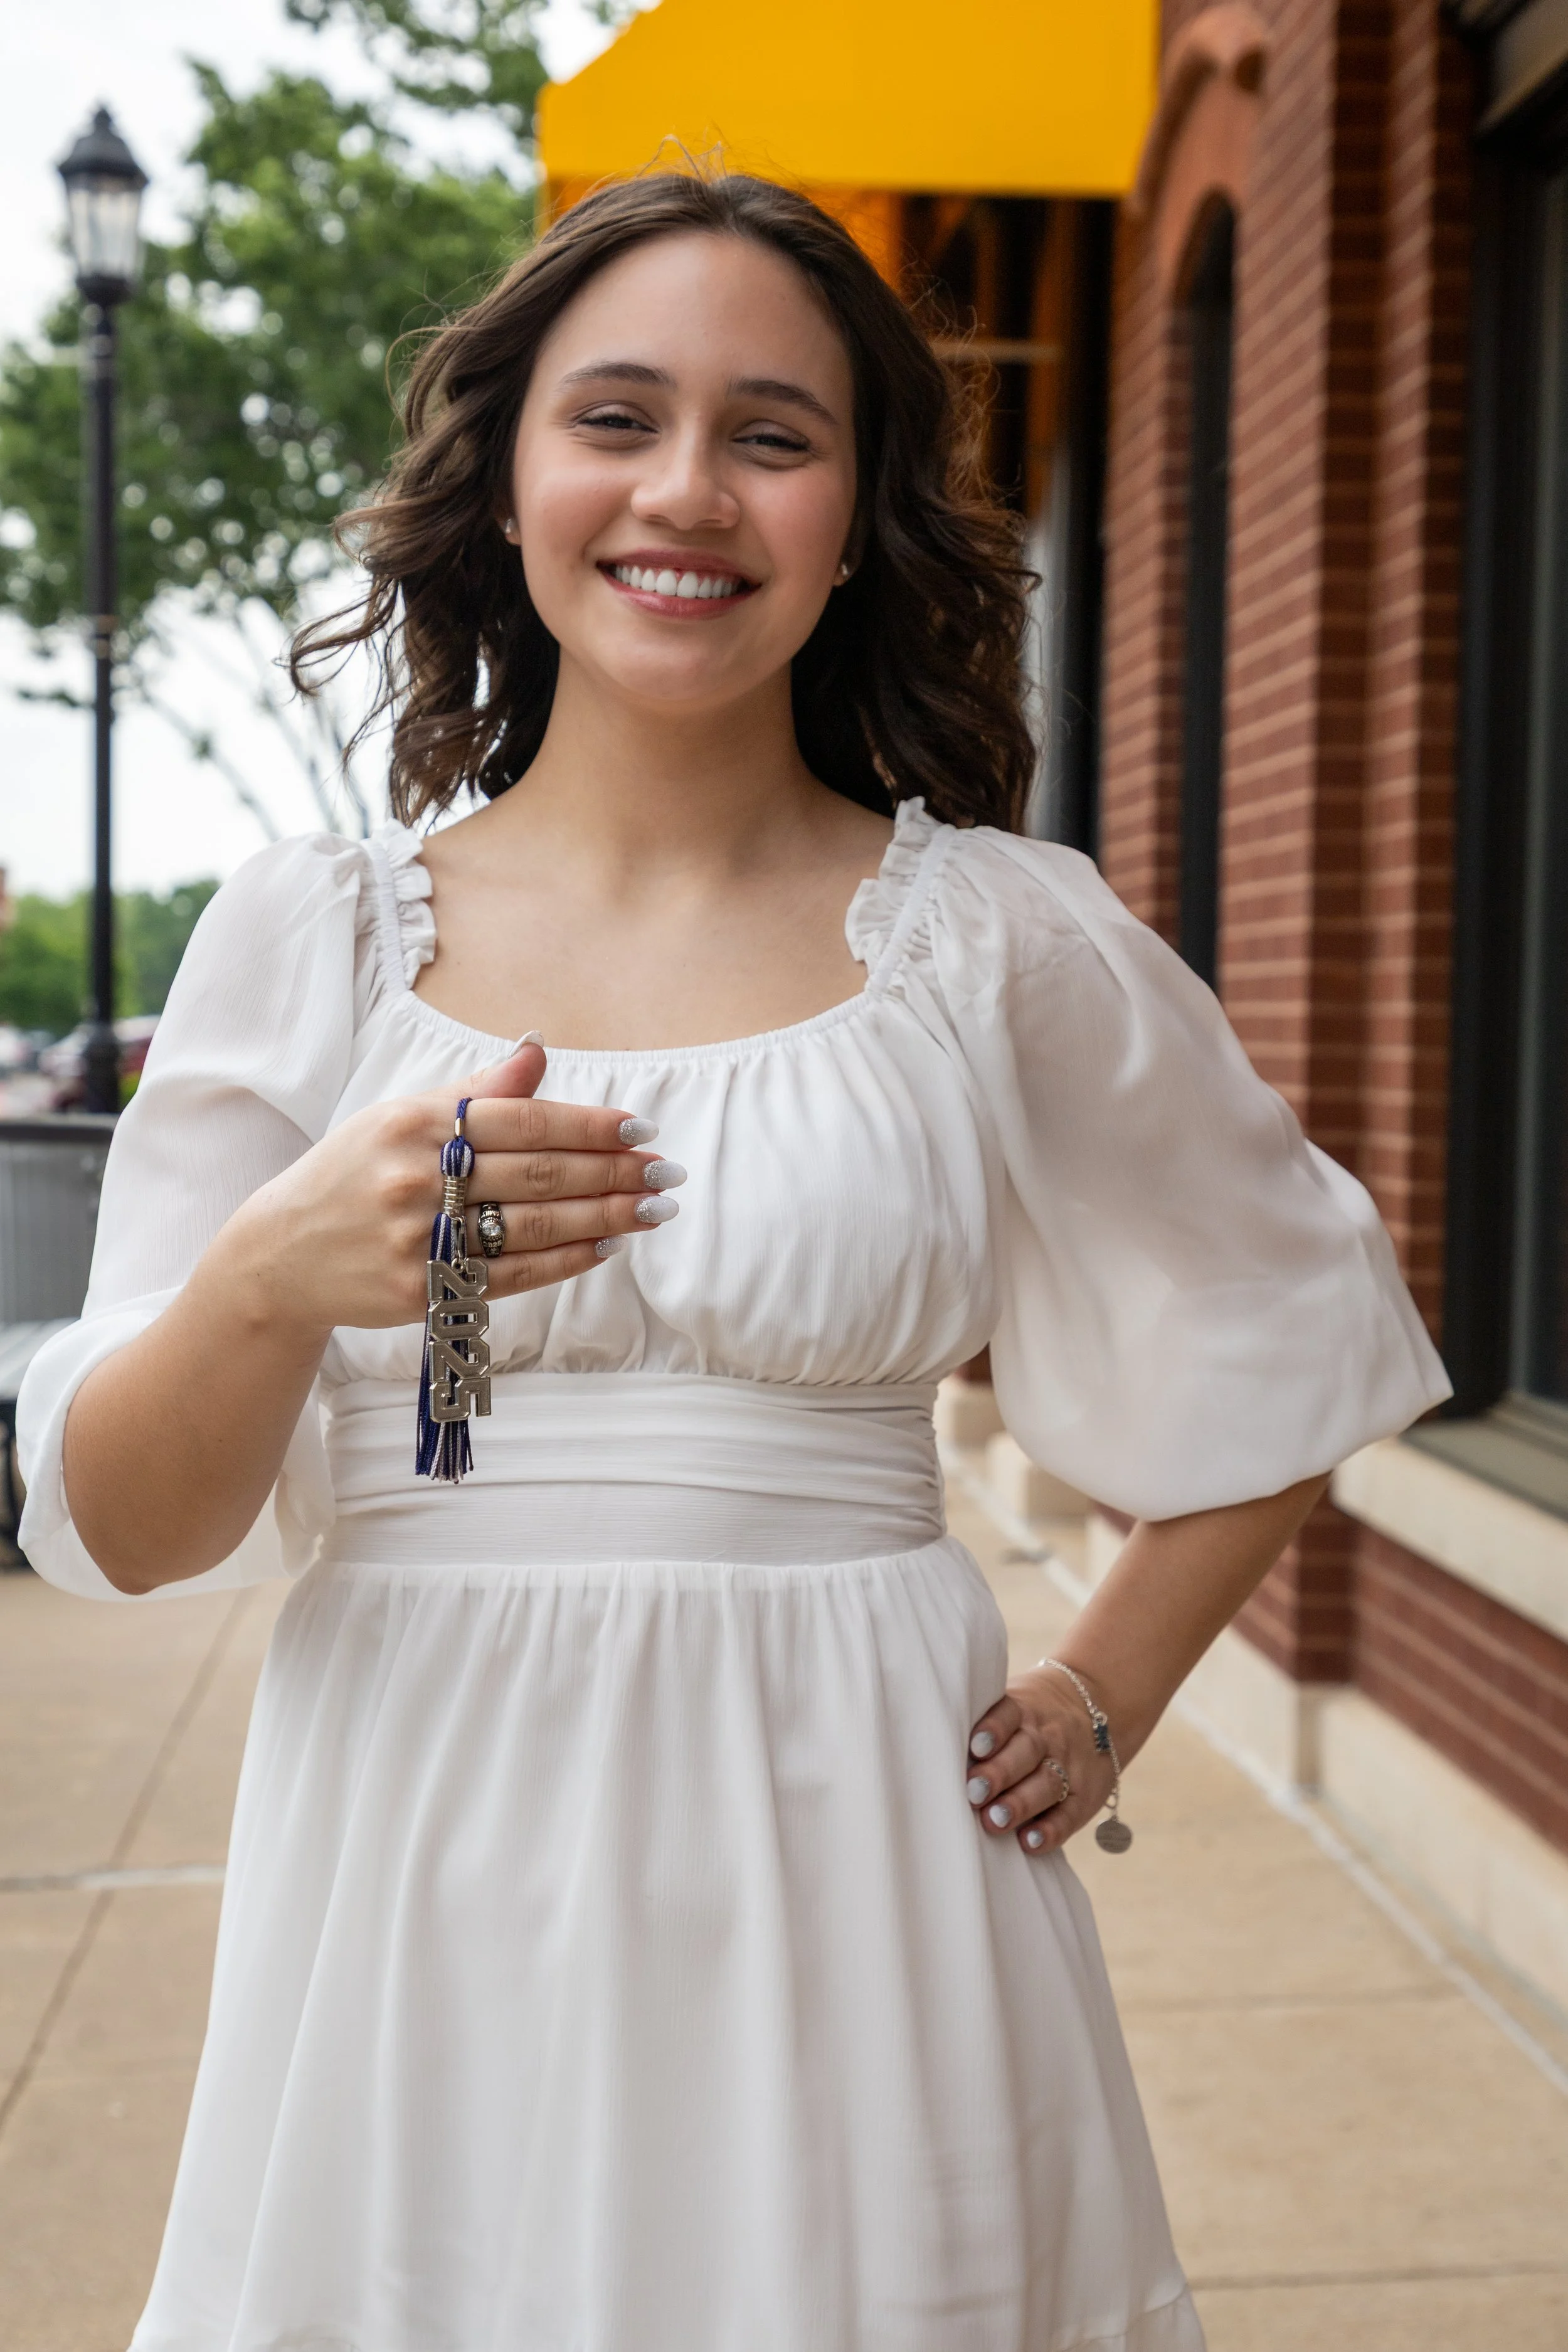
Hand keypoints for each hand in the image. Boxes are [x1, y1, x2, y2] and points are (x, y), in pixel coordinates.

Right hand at [221, 1041, 681, 1342]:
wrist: (280, 1255)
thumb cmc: (352, 1175)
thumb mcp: (398, 1118)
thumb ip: (474, 1091)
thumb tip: (537, 1049)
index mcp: (415, 1124)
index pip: (523, 1121)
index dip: (589, 1125)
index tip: (641, 1128)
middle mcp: (416, 1179)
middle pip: (537, 1175)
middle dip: (612, 1173)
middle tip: (665, 1173)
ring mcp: (417, 1240)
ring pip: (532, 1228)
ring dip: (603, 1218)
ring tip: (651, 1209)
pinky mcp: (420, 1292)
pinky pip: (510, 1275)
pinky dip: (563, 1260)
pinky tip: (604, 1246)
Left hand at [963, 1664, 1116, 1855]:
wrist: (1096, 1707)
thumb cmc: (1029, 1719)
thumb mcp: (1015, 1707)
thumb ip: (983, 1730)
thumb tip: (932, 1757)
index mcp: (1024, 1710)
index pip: (1008, 1714)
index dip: (993, 1730)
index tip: (975, 1747)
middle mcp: (1047, 1736)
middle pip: (1025, 1751)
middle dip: (999, 1773)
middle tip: (974, 1792)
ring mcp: (1068, 1765)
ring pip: (1047, 1783)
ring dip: (1020, 1803)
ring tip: (995, 1820)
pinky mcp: (1084, 1796)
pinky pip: (1069, 1814)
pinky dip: (1051, 1830)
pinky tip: (1030, 1841)